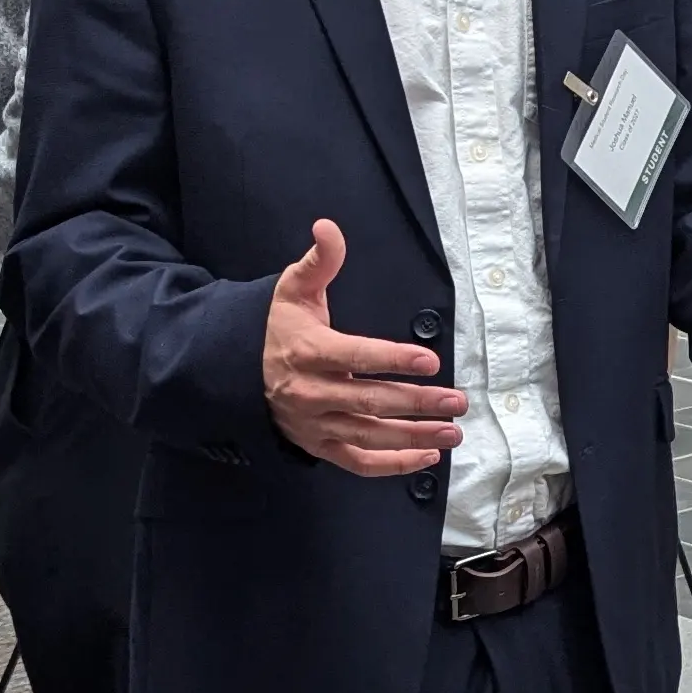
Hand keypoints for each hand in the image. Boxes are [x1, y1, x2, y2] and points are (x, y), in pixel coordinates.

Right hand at [261, 219, 467, 474]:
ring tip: (453, 432)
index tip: (429, 360)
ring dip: (414, 437)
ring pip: (369, 436)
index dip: (392, 360)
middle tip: (458, 400)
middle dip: (418, 403)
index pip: (355, 357)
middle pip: (370, 402)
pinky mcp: (318, 446)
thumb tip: (328, 227)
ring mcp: (314, 424)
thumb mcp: (293, 289)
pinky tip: (426, 456)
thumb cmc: (275, 327)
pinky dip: (392, 465)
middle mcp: (311, 393)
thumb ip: (319, 261)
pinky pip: (357, 462)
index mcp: (308, 352)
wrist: (234, 370)